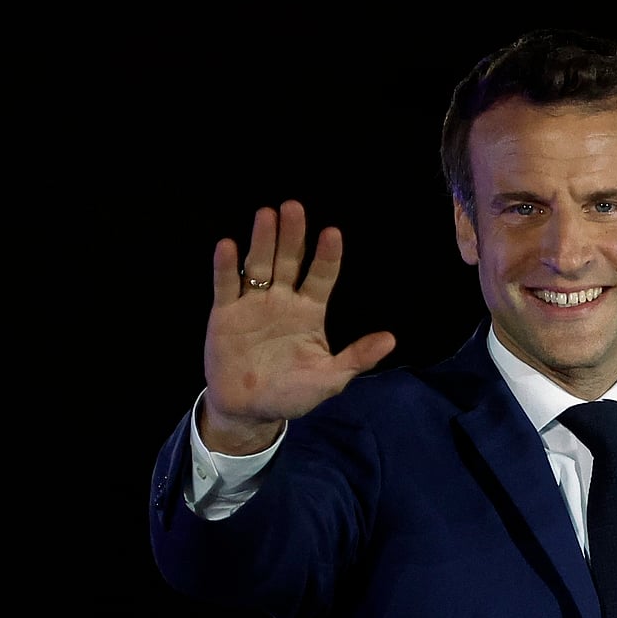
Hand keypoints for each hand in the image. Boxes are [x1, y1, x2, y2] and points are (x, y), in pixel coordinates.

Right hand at [200, 199, 396, 453]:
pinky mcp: (225, 314)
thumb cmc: (293, 392)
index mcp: (310, 311)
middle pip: (289, 261)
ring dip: (262, 240)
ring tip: (266, 214)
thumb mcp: (330, 379)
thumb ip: (356, 358)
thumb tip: (391, 339)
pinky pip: (226, 285)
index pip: (321, 276)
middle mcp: (283, 300)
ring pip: (259, 265)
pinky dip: (226, 267)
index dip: (327, 256)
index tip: (332, 233)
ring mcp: (253, 304)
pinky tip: (227, 245)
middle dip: (292, 235)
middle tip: (294, 206)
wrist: (250, 410)